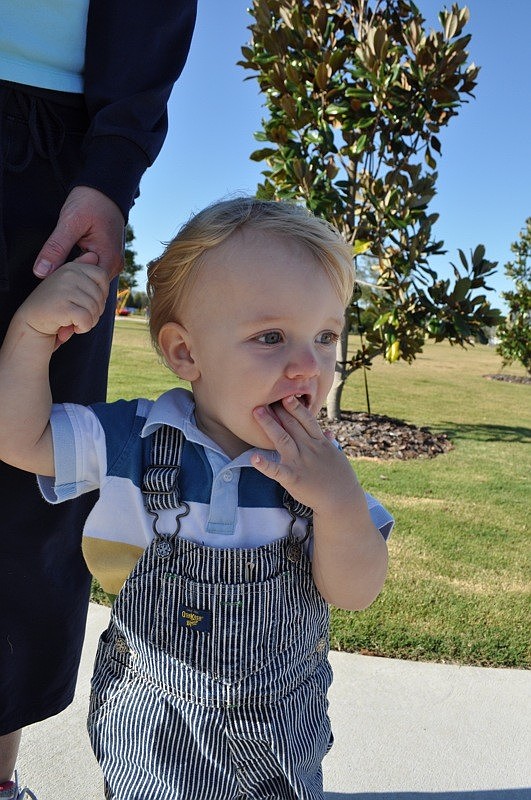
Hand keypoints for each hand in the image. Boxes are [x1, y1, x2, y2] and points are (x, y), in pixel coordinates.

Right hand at [21, 253, 109, 347]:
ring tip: (76, 322)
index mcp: (72, 267)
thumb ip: (82, 270)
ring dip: (90, 321)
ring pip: (95, 309)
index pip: (102, 275)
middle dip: (96, 311)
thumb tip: (94, 255)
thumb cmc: (54, 303)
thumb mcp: (68, 283)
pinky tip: (73, 327)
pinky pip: (87, 320)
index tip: (92, 302)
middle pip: (100, 295)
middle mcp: (68, 275)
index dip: (103, 292)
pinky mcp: (63, 307)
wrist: (31, 320)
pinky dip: (83, 328)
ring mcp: (65, 289)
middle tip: (82, 316)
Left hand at [33, 186, 124, 280]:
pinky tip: (66, 264)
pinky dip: (79, 270)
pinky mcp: (106, 258)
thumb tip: (41, 272)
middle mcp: (114, 264)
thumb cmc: (91, 201)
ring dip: (74, 277)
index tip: (52, 278)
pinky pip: (91, 271)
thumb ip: (56, 248)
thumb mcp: (70, 223)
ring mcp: (112, 262)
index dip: (69, 285)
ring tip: (58, 270)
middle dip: (71, 283)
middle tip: (51, 275)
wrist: (104, 188)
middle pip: (90, 286)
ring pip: (90, 280)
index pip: (88, 287)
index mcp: (109, 259)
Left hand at [250, 395, 358, 514]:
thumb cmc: (339, 478)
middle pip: (292, 425)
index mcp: (319, 443)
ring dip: (269, 425)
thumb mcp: (336, 456)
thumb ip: (328, 442)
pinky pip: (277, 471)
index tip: (287, 394)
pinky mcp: (293, 479)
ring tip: (257, 412)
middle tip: (264, 396)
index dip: (296, 407)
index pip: (307, 420)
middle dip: (278, 410)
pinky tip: (254, 458)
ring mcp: (300, 463)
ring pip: (283, 439)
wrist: (342, 500)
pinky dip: (265, 465)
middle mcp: (309, 449)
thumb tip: (328, 431)